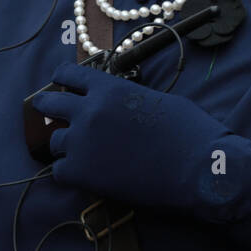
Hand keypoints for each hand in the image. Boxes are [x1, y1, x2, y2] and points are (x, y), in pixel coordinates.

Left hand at [32, 62, 233, 211]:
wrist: (202, 170)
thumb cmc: (192, 133)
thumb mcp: (157, 99)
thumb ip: (126, 99)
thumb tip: (116, 104)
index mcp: (108, 88)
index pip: (67, 73)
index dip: (62, 79)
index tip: (60, 84)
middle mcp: (88, 111)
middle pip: (48, 104)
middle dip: (48, 109)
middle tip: (51, 116)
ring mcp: (81, 142)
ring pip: (54, 142)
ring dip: (66, 147)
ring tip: (84, 155)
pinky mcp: (82, 172)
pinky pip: (60, 172)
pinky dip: (70, 174)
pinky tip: (86, 177)